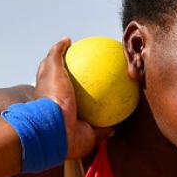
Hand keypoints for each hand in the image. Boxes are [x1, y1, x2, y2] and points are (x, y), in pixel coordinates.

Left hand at [34, 37, 114, 158]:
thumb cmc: (52, 98)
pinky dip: (113, 125)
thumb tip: (66, 40)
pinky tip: (125, 113)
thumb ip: (57, 54)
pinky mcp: (88, 135)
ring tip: (120, 96)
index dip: (73, 70)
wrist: (57, 130)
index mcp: (54, 95)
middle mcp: (65, 109)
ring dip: (106, 109)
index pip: (63, 79)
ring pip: (94, 115)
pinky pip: (104, 130)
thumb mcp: (52, 69)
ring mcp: (76, 123)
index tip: (87, 61)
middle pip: (80, 97)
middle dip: (93, 90)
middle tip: (108, 79)